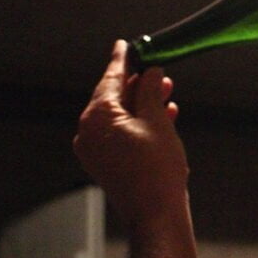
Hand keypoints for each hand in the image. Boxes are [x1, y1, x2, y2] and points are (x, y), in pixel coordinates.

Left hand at [74, 40, 188, 229]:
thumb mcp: (158, 121)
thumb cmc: (158, 169)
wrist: (156, 213)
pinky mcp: (105, 162)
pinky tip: (164, 117)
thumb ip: (151, 91)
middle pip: (114, 96)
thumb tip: (150, 72)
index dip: (123, 59)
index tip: (127, 44)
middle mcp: (89, 131)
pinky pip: (120, 132)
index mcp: (97, 116)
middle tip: (160, 71)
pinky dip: (139, 122)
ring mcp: (95, 149)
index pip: (110, 77)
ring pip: (119, 115)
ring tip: (168, 93)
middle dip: (139, 84)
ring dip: (143, 103)